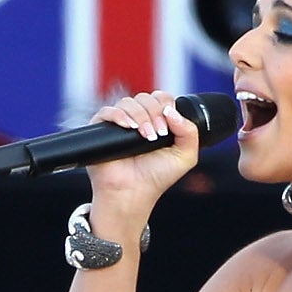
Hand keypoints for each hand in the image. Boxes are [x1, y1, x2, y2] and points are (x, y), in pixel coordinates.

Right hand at [79, 91, 202, 226]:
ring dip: (140, 116)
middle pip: (146, 97)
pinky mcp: (101, 129)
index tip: (166, 129)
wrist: (133, 194)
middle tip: (156, 135)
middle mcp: (138, 119)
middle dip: (154, 113)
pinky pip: (107, 111)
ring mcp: (119, 123)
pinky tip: (128, 127)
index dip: (165, 106)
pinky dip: (119, 115)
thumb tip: (172, 110)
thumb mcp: (185, 156)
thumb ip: (190, 131)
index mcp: (156, 121)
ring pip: (129, 102)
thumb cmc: (156, 179)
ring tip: (144, 137)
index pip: (161, 98)